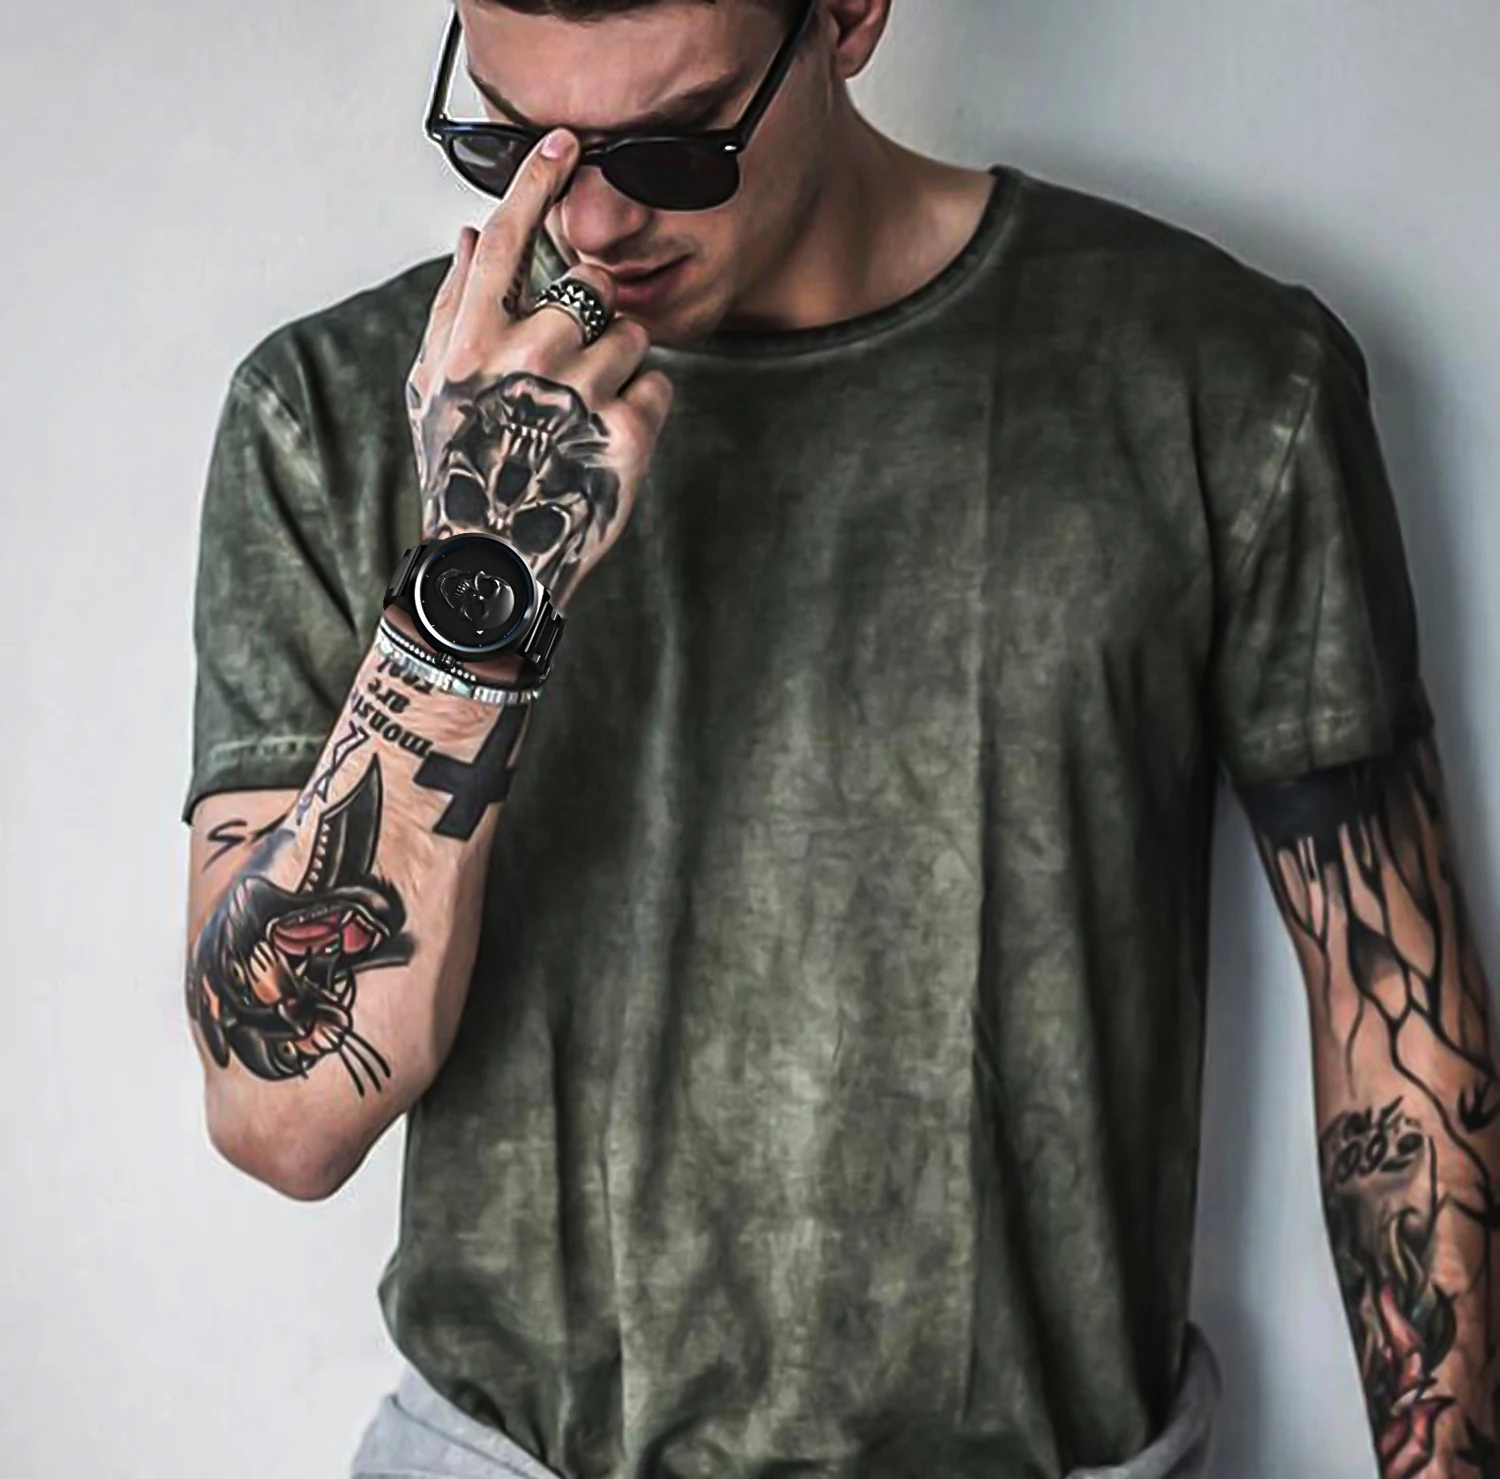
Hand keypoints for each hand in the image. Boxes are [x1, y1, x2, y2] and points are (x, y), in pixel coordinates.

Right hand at [405, 129, 674, 610]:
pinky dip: (644, 407)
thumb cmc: (460, 472)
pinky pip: (660, 382)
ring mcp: (579, 396)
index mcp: (471, 341)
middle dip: (593, 319)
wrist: (495, 565)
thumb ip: (451, 309)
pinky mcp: (629, 434)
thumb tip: (466, 236)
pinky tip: (609, 440)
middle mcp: (526, 358)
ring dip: (619, 367)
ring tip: (586, 416)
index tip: (566, 143)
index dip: (538, 182)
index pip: (507, 238)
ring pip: (633, 334)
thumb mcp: (433, 389)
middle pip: (593, 286)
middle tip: (571, 373)